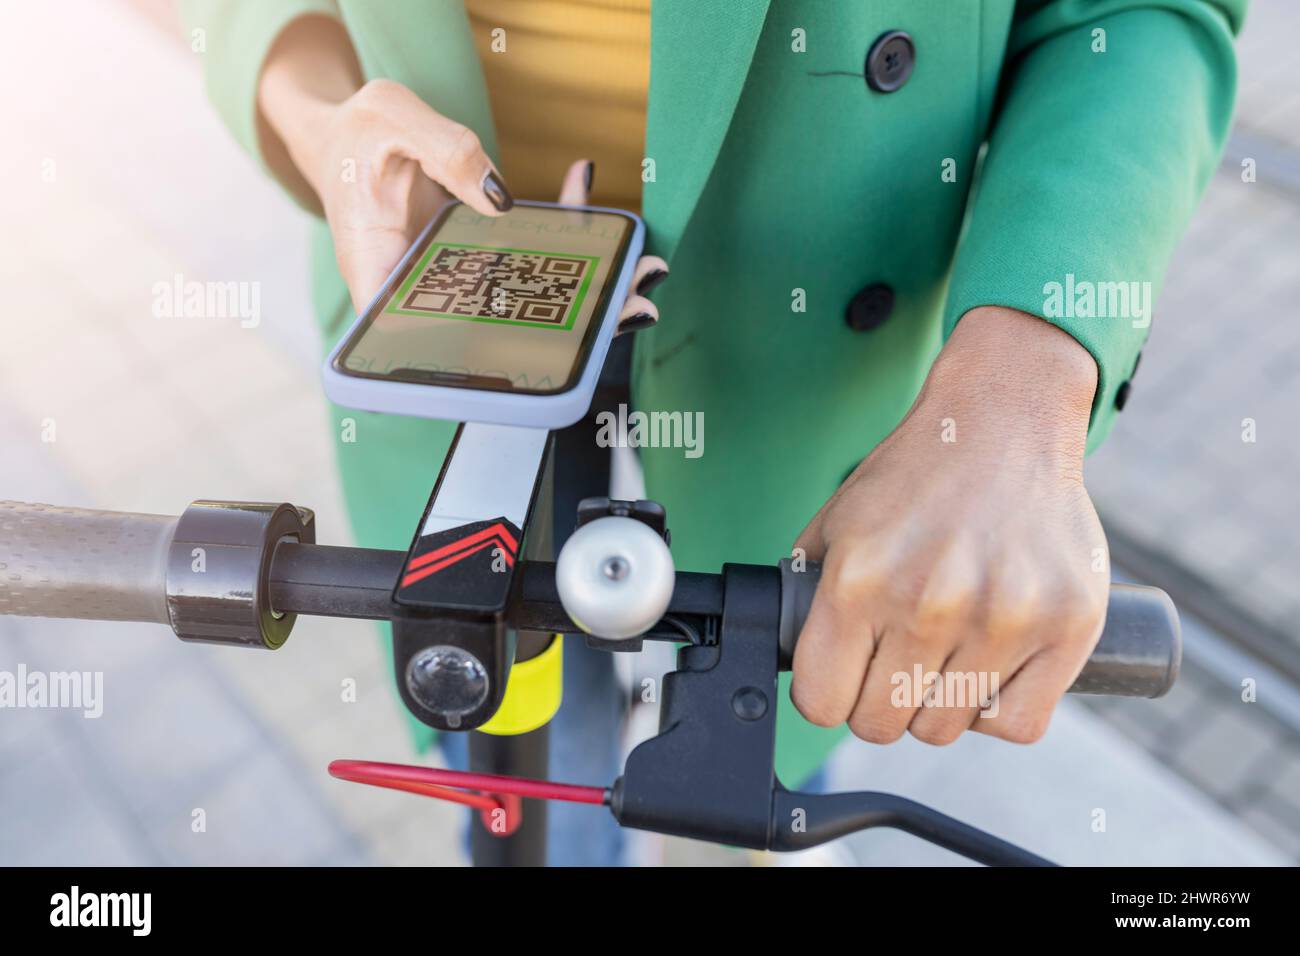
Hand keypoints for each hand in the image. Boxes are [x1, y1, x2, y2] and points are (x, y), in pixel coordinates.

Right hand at [257, 18, 666, 314]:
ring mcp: (450, 278)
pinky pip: (522, 253)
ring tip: (639, 274)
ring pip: (520, 299)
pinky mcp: (471, 256)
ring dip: (582, 290)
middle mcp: (420, 289)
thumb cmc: (352, 134)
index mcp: (382, 274)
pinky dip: (562, 229)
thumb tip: (500, 198)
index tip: (552, 355)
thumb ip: (442, 150)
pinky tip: (589, 194)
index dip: (493, 359)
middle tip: (630, 309)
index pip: (432, 339)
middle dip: (567, 328)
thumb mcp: (388, 120)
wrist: (340, 133)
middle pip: (496, 329)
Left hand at [790, 306, 1107, 745]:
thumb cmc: (915, 475)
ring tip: (941, 655)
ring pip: (945, 728)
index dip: (825, 694)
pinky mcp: (1066, 623)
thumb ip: (806, 591)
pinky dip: (997, 710)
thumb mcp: (836, 520)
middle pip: (881, 723)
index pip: (821, 703)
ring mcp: (1004, 616)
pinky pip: (1018, 724)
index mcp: (860, 578)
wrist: (1002, 418)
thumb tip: (791, 657)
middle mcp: (929, 602)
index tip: (840, 677)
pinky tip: (986, 669)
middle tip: (892, 662)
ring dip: (936, 705)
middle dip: (877, 701)